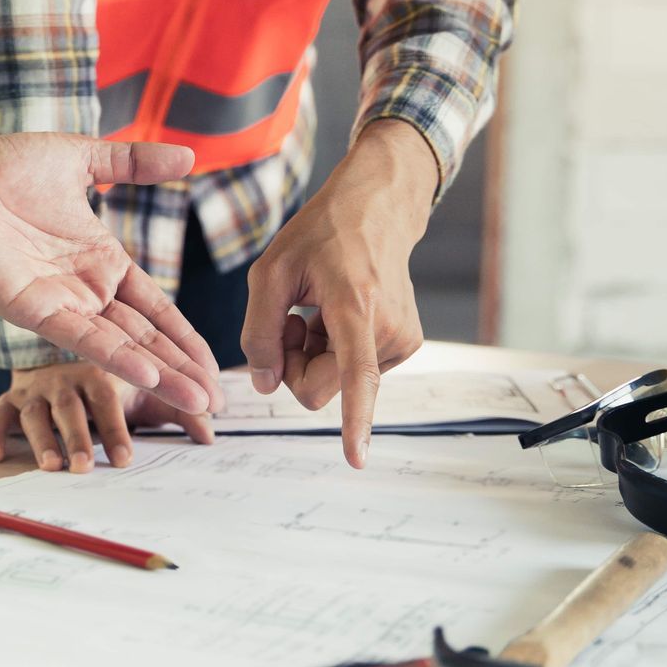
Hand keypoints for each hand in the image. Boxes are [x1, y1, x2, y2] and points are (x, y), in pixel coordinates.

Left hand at [0, 136, 221, 413]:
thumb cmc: (1, 168)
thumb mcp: (82, 160)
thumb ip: (134, 163)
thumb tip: (189, 155)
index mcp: (101, 261)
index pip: (156, 309)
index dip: (185, 337)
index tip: (214, 368)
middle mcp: (86, 290)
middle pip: (147, 338)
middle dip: (182, 370)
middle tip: (217, 405)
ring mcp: (62, 303)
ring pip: (123, 347)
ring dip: (160, 375)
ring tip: (197, 403)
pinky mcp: (33, 308)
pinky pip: (83, 337)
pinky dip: (116, 357)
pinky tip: (149, 375)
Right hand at [0, 362, 214, 471]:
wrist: (60, 351)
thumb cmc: (111, 385)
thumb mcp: (145, 395)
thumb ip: (179, 412)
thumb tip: (210, 436)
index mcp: (100, 372)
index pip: (108, 399)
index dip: (114, 429)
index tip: (125, 461)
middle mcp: (65, 377)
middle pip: (70, 407)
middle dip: (78, 438)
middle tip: (84, 468)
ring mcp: (35, 389)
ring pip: (33, 413)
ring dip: (41, 440)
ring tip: (50, 467)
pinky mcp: (10, 400)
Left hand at [240, 120, 437, 467]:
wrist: (378, 208)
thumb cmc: (321, 234)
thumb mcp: (270, 272)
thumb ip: (259, 333)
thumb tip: (266, 386)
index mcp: (356, 308)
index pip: (355, 376)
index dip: (354, 420)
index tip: (356, 458)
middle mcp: (388, 330)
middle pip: (321, 389)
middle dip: (293, 366)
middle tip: (289, 321)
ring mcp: (402, 340)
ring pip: (336, 383)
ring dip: (314, 355)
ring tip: (316, 310)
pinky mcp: (406, 344)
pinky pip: (352, 371)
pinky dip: (333, 351)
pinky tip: (335, 316)